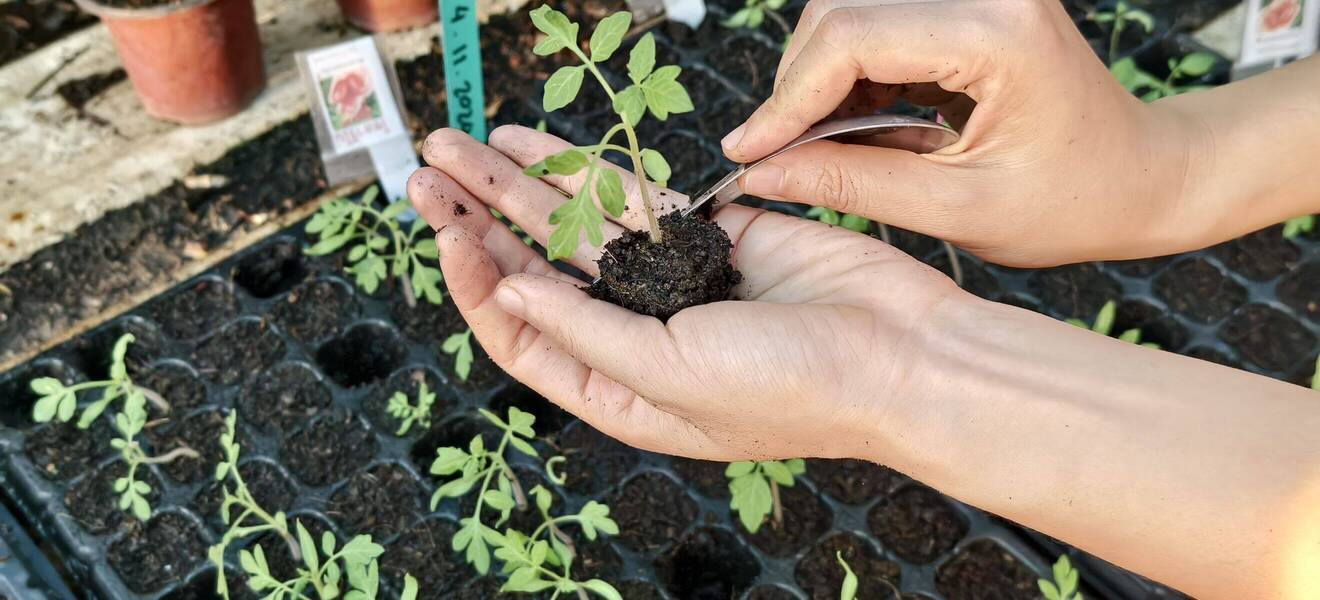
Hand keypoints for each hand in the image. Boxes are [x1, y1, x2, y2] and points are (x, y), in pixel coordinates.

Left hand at [407, 126, 961, 460]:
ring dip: (518, 186)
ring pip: (575, 225)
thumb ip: (584, 331)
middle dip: (480, 220)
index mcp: (619, 389)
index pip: (522, 335)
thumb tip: (506, 291)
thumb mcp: (671, 377)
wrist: (903, 353)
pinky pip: (632, 198)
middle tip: (428, 173)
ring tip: (459, 146)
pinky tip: (535, 146)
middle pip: (536, 270)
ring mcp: (670, 281)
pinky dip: (586, 170)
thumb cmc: (798, 388)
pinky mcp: (709, 235)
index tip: (448, 233)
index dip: (476, 284)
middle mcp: (635, 335)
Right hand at [721, 0, 1207, 266]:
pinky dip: (849, 76)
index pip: (852, 38)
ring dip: (819, 81)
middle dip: (796, 88)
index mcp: (997, 34)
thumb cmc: (1074, 201)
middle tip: (775, 157)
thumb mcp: (959, 208)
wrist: (1144, 176)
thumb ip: (854, 183)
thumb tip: (761, 172)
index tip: (747, 153)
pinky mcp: (969, 4)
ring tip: (817, 148)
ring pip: (849, 15)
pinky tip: (853, 126)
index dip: (787, 99)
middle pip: (840, 14)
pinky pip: (876, 24)